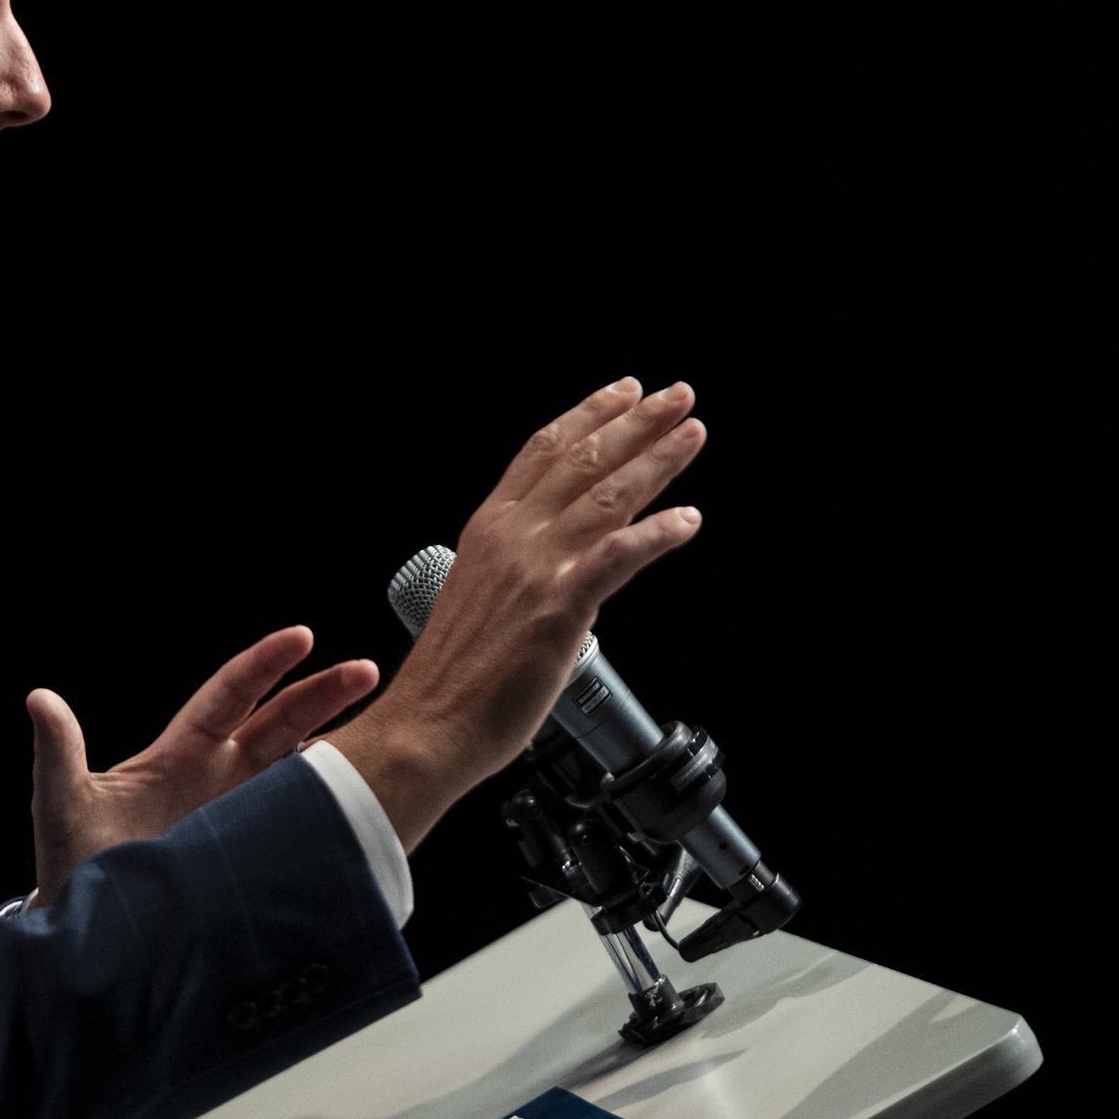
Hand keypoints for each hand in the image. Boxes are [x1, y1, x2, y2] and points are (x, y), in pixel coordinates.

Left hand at [27, 627, 380, 907]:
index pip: (230, 695)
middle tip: (367, 670)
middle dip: (324, 694)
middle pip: (281, 723)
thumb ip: (59, 752)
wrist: (91, 936)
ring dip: (340, 752)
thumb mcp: (62, 805)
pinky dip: (331, 812)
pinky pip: (298, 827)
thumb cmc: (73, 867)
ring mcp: (241, 818)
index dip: (266, 665)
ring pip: (300, 772)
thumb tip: (40, 700)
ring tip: (386, 736)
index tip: (302, 637)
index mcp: (180, 754)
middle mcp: (218, 778)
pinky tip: (365, 807)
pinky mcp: (253, 858)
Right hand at [328, 377, 705, 850]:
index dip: (589, 416)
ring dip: (657, 460)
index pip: (543, 452)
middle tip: (676, 396)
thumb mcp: (482, 597)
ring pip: (607, 496)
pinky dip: (656, 534)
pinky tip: (686, 521)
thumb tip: (570, 567)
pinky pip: (618, 557)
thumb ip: (524, 570)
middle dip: (638, 423)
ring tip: (690, 434)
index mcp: (488, 530)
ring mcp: (536, 569)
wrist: (428, 725)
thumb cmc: (453, 678)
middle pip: (583, 461)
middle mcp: (512, 537)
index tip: (624, 393)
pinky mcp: (558, 609)